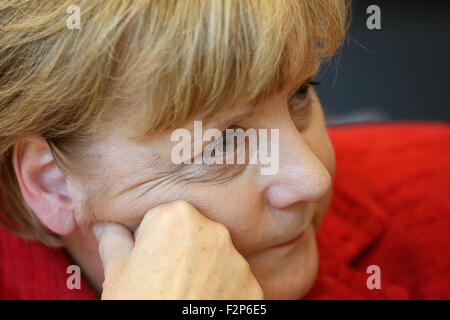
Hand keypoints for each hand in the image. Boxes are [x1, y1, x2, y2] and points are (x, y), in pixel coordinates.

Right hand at [94, 200, 263, 298]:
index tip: (148, 263)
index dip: (152, 241)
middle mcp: (214, 231)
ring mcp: (237, 260)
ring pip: (216, 258)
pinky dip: (223, 293)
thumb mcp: (116, 272)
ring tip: (184, 296)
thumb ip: (114, 239)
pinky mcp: (252, 287)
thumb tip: (107, 227)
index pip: (163, 218)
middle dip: (181, 251)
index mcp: (177, 216)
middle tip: (165, 281)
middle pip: (194, 234)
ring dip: (204, 271)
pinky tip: (203, 306)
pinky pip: (234, 282)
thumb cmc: (136, 305)